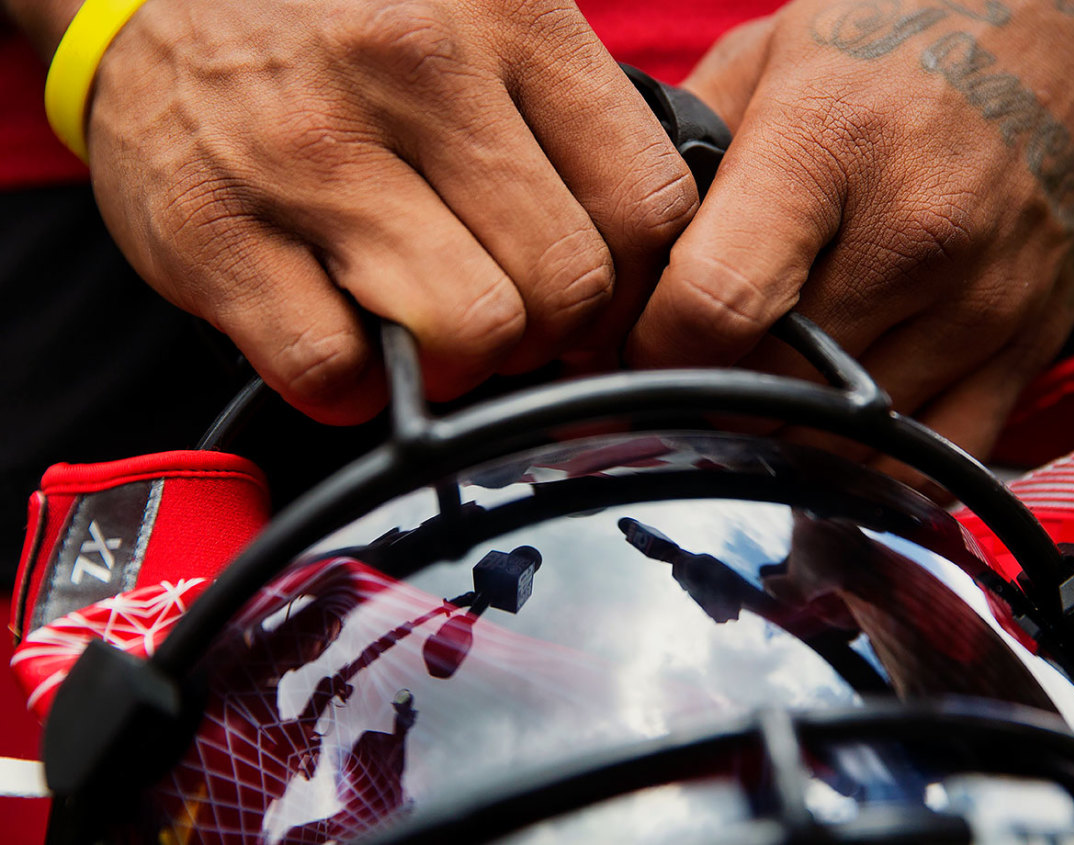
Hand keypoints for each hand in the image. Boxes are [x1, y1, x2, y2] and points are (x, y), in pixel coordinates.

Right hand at [40, 0, 698, 421]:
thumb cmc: (341, 29)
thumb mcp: (478, 19)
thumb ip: (567, 119)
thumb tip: (644, 252)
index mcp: (507, 16)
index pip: (648, 205)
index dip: (636, 284)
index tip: (597, 297)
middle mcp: (414, 70)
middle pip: (568, 286)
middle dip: (549, 333)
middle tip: (507, 314)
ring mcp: (309, 154)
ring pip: (472, 333)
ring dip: (460, 364)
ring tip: (425, 327)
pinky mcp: (216, 234)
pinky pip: (338, 372)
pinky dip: (355, 387)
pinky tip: (345, 337)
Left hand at [628, 0, 1073, 468]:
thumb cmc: (912, 29)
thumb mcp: (773, 56)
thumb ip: (687, 161)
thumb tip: (624, 268)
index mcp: (829, 145)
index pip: (714, 304)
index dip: (653, 348)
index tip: (639, 347)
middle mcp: (915, 234)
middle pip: (770, 388)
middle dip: (710, 393)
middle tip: (695, 366)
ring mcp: (983, 300)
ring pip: (842, 437)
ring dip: (782, 430)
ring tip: (766, 380)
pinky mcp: (1031, 344)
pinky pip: (932, 462)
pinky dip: (870, 464)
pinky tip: (840, 422)